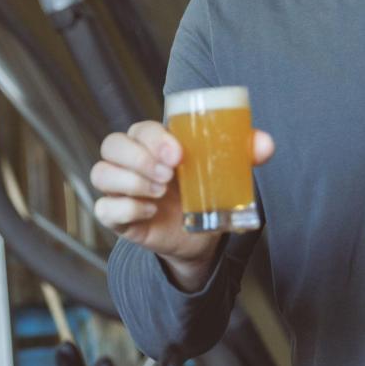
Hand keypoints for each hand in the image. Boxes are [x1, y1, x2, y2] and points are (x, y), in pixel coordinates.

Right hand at [90, 120, 272, 284]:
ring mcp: (119, 190)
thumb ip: (243, 152)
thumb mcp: (226, 169)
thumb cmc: (206, 191)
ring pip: (101, 174)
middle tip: (169, 176)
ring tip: (160, 193)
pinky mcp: (116, 217)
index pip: (138, 130)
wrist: (201, 235)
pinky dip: (125, 209)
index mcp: (152, 144)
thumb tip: (264, 143)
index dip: (153, 138)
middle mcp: (129, 163)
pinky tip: (149, 212)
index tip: (178, 154)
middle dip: (138, 159)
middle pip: (111, 146)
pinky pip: (104, 209)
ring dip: (129, 182)